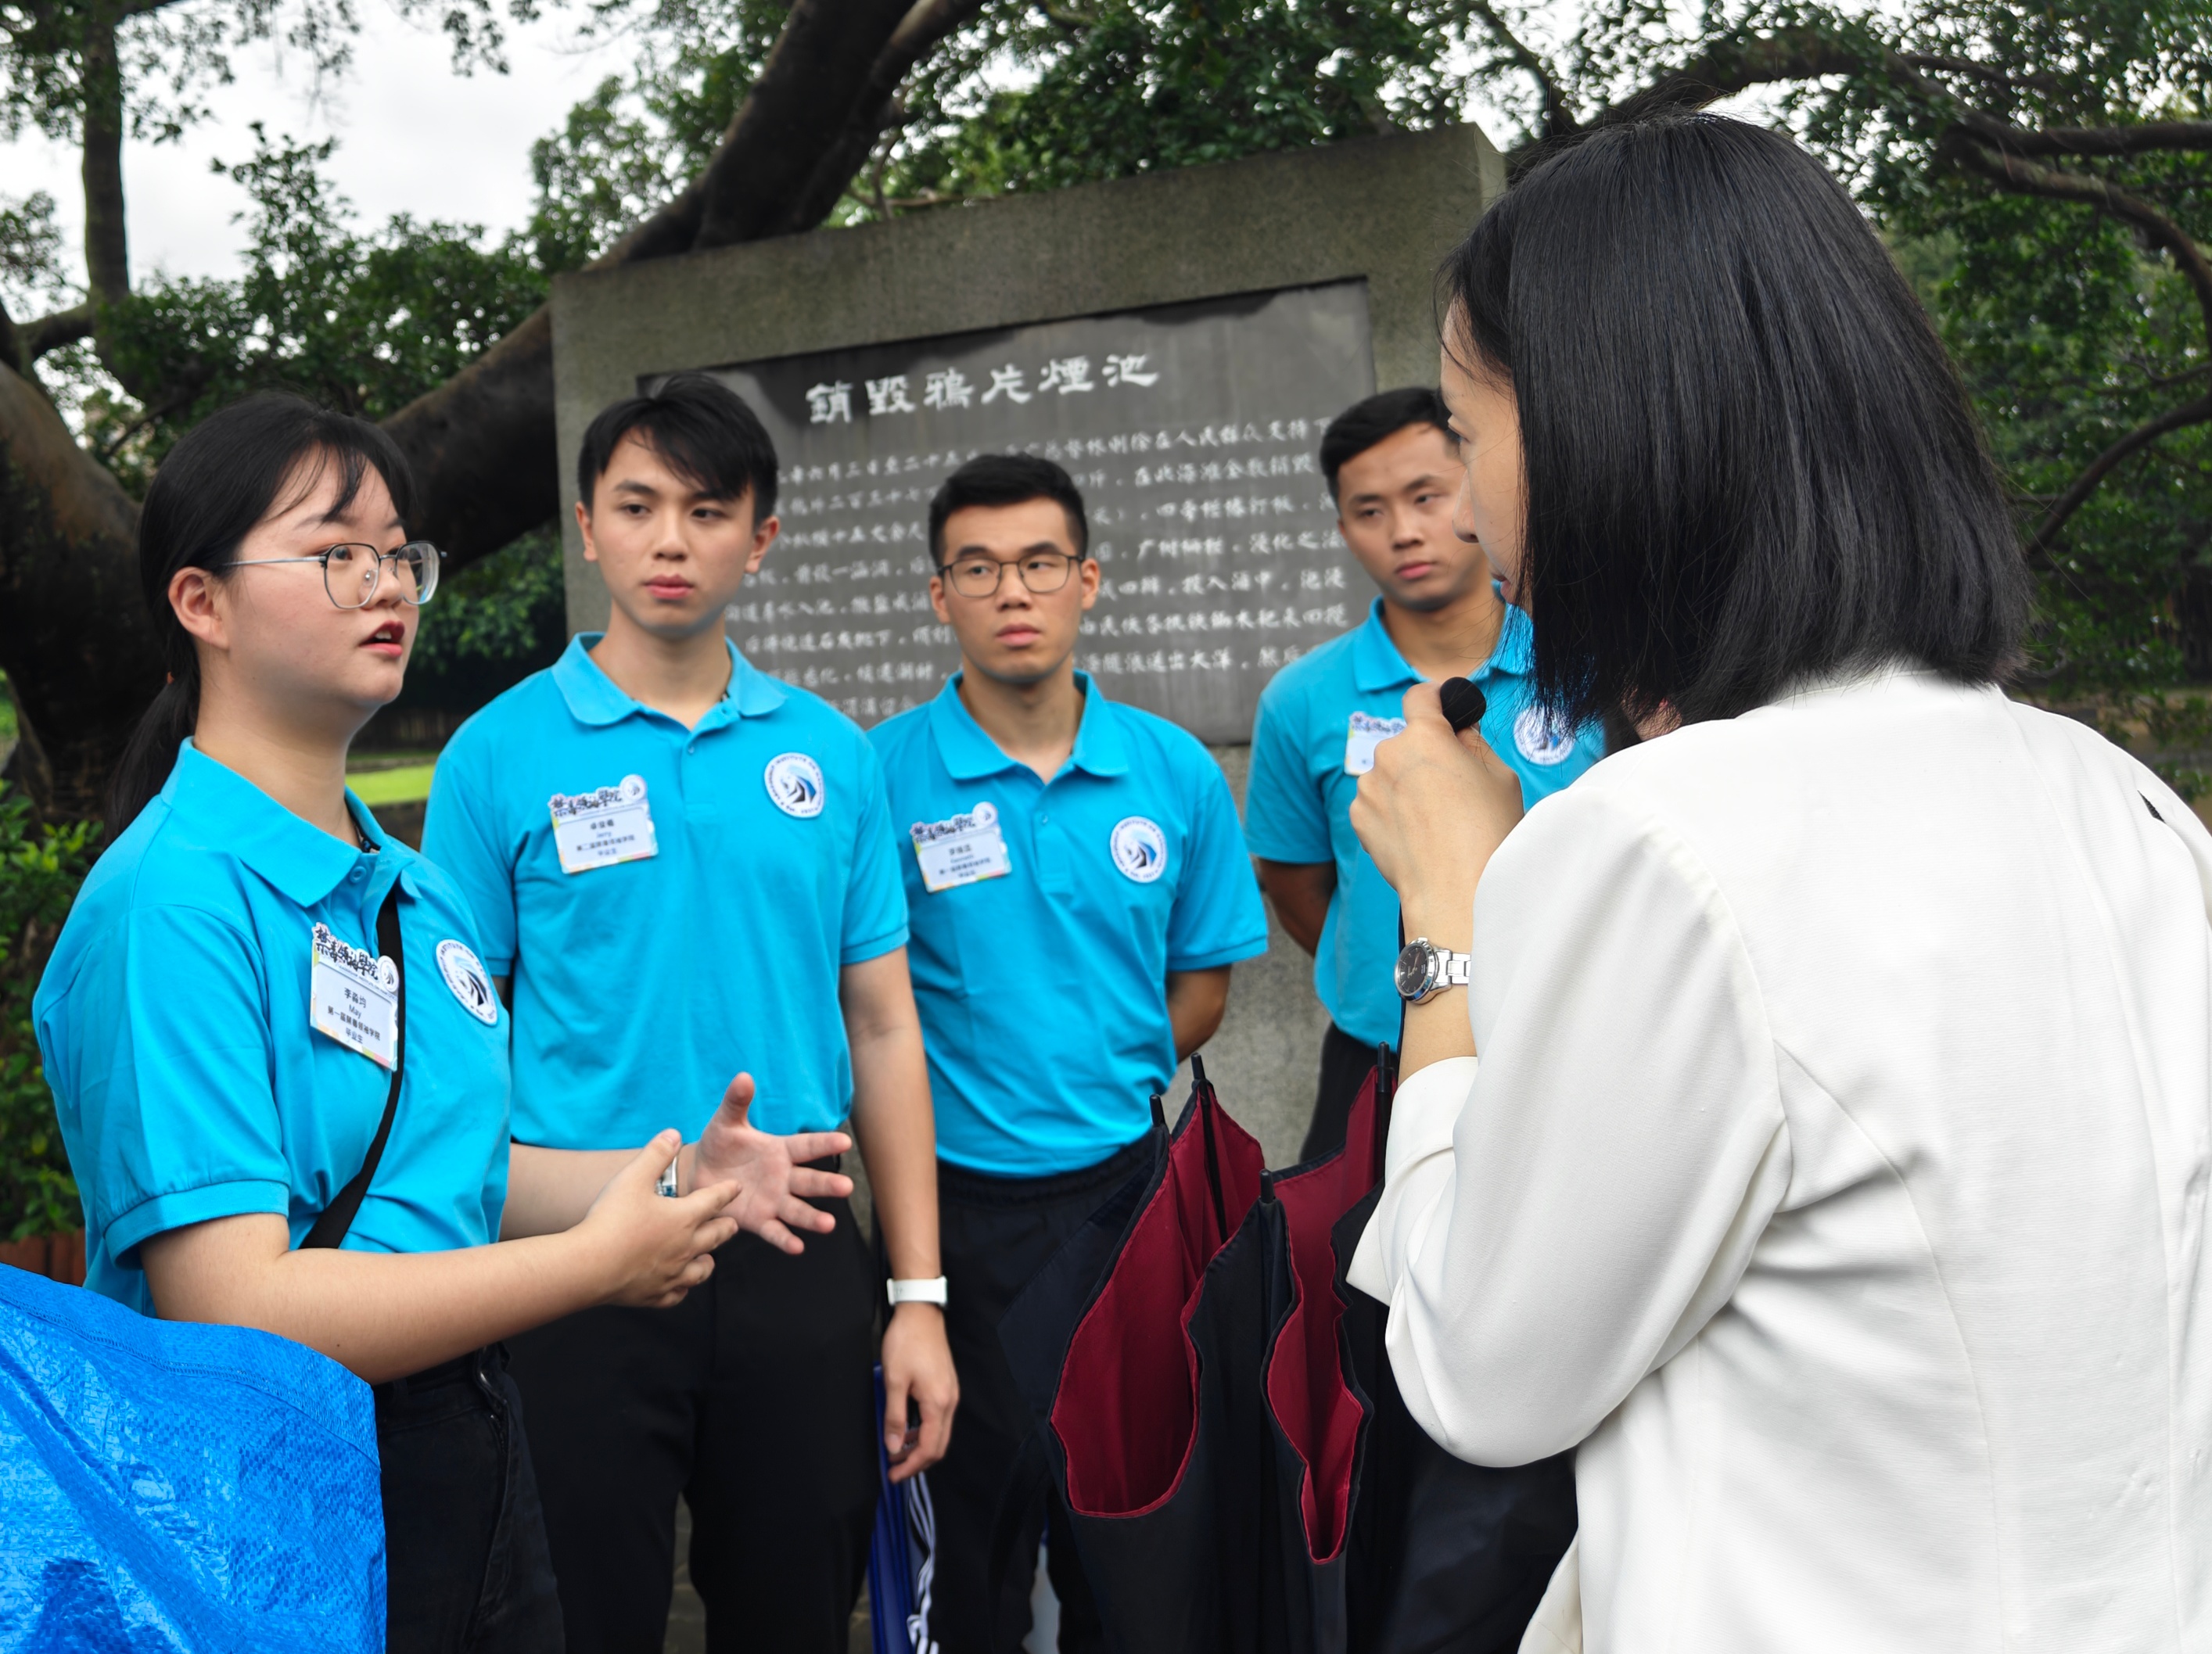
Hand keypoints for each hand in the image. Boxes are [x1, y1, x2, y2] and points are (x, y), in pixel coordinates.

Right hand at [579, 1130, 741, 1307]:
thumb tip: (674, 1133)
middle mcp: (684, 1247)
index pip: (714, 1201)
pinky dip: (682, 1290)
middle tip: (732, 1225)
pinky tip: (678, 1287)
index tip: (736, 1188)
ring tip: (709, 1258)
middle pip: (715, 1237)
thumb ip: (656, 1154)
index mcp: (683, 1217)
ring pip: (701, 1270)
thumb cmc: (611, 1219)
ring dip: (707, 1261)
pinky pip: (677, 1295)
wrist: (590, 1266)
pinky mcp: (654, 1295)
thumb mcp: (633, 1177)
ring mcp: (671, 1274)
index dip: (727, 1192)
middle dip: (725, 1228)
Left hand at [687, 1072, 854, 1254]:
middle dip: (827, 1185)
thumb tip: (744, 1076)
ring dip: (813, 1218)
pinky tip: (797, 1247)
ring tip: (828, 1225)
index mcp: (780, 1150)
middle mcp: (783, 1177)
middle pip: (809, 1181)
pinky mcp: (759, 1220)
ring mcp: (774, 1200)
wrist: (699, 1174)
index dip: (825, 1143)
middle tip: (846, 1187)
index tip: (845, 1141)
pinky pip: (775, 1230)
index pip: (807, 1146)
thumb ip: (736, 1101)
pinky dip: (785, 1239)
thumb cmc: (719, 1144)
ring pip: (798, 1209)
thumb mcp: (726, 1121)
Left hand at [881, 1302, 958, 1482]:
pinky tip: (907, 1429)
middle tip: (895, 1470)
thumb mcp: (894, 1381)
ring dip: (920, 1447)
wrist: (920, 1313)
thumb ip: (895, 1417)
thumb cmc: (907, 1342)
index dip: (911, 1466)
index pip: (929, 1448)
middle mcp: (949, 1401)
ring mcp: (950, 1393)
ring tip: (897, 1451)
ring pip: (939, 1433)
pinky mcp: (946, 1386)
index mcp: (938, 1403)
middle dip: (917, 1462)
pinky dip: (924, 1431)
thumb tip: (894, 1446)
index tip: (894, 1475)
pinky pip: (939, 1419)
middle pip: (939, 1446)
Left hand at [1350, 680, 1525, 942]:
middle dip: (1425, 755)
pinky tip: (1415, 835)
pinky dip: (1391, 811)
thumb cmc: (1488, 834)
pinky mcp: (1357, 816)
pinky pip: (1376, 801)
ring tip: (1434, 820)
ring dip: (1405, 784)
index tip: (1442, 710)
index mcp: (1424, 736)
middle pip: (1406, 741)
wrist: (1457, 893)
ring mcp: (1368, 787)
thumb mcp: (1499, 776)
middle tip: (1451, 787)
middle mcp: (1388, 754)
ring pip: (1389, 773)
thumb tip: (1457, 729)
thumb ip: (1472, 742)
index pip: (1420, 696)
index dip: (1434, 700)